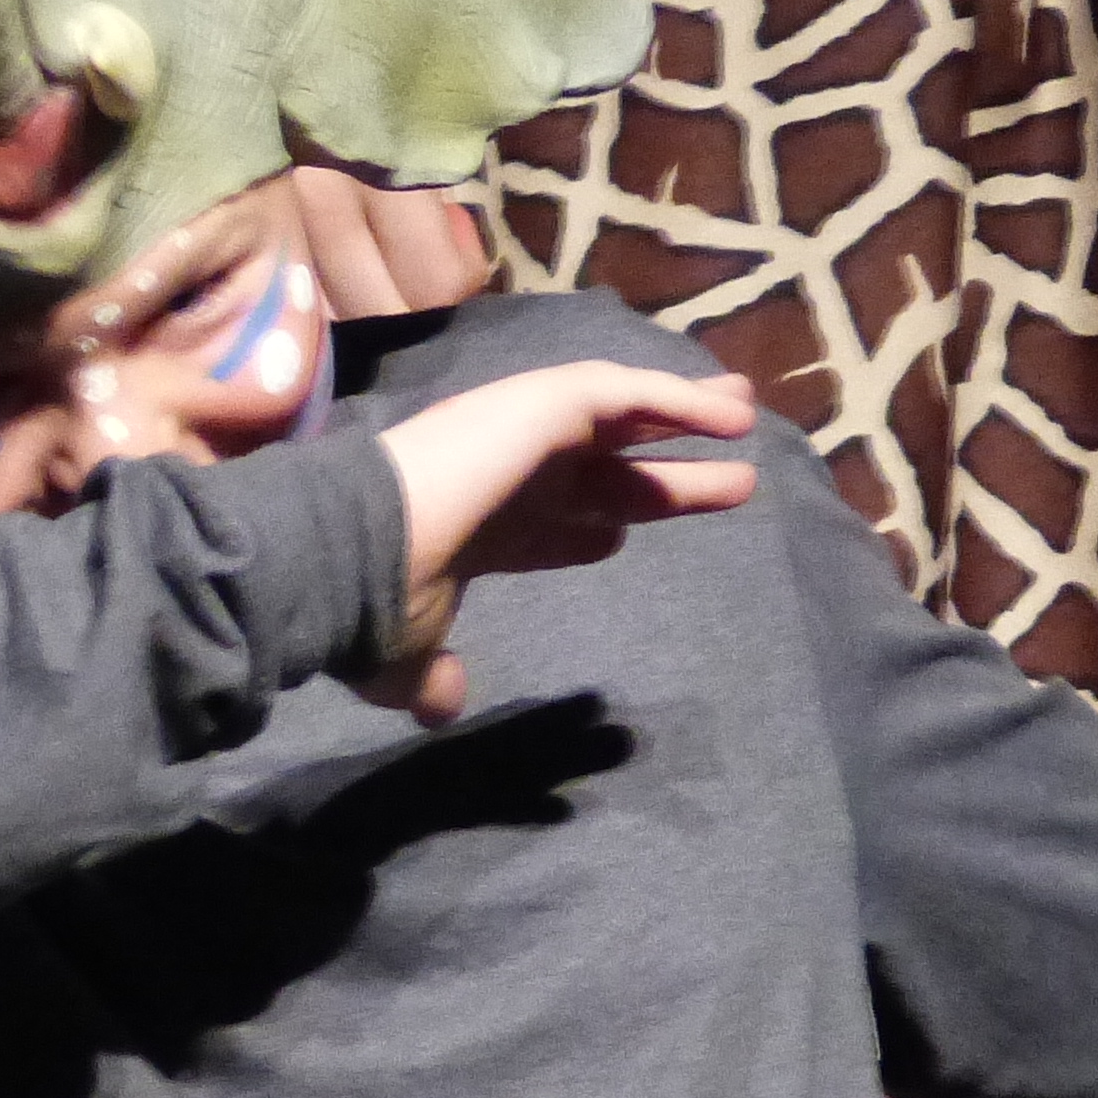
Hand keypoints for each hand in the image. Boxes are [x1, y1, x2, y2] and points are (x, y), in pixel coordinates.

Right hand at [365, 361, 756, 721]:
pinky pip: (627, 392)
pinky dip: (680, 399)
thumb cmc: (376, 604)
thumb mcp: (404, 658)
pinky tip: (733, 415)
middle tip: (725, 473)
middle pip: (607, 466)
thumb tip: (443, 706)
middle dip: (663, 469)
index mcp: (485, 528)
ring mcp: (526, 431)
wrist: (352, 552)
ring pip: (623, 416)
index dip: (592, 527)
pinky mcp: (543, 403)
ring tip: (746, 412)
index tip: (621, 537)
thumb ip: (432, 677)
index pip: (549, 522)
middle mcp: (508, 471)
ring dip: (684, 416)